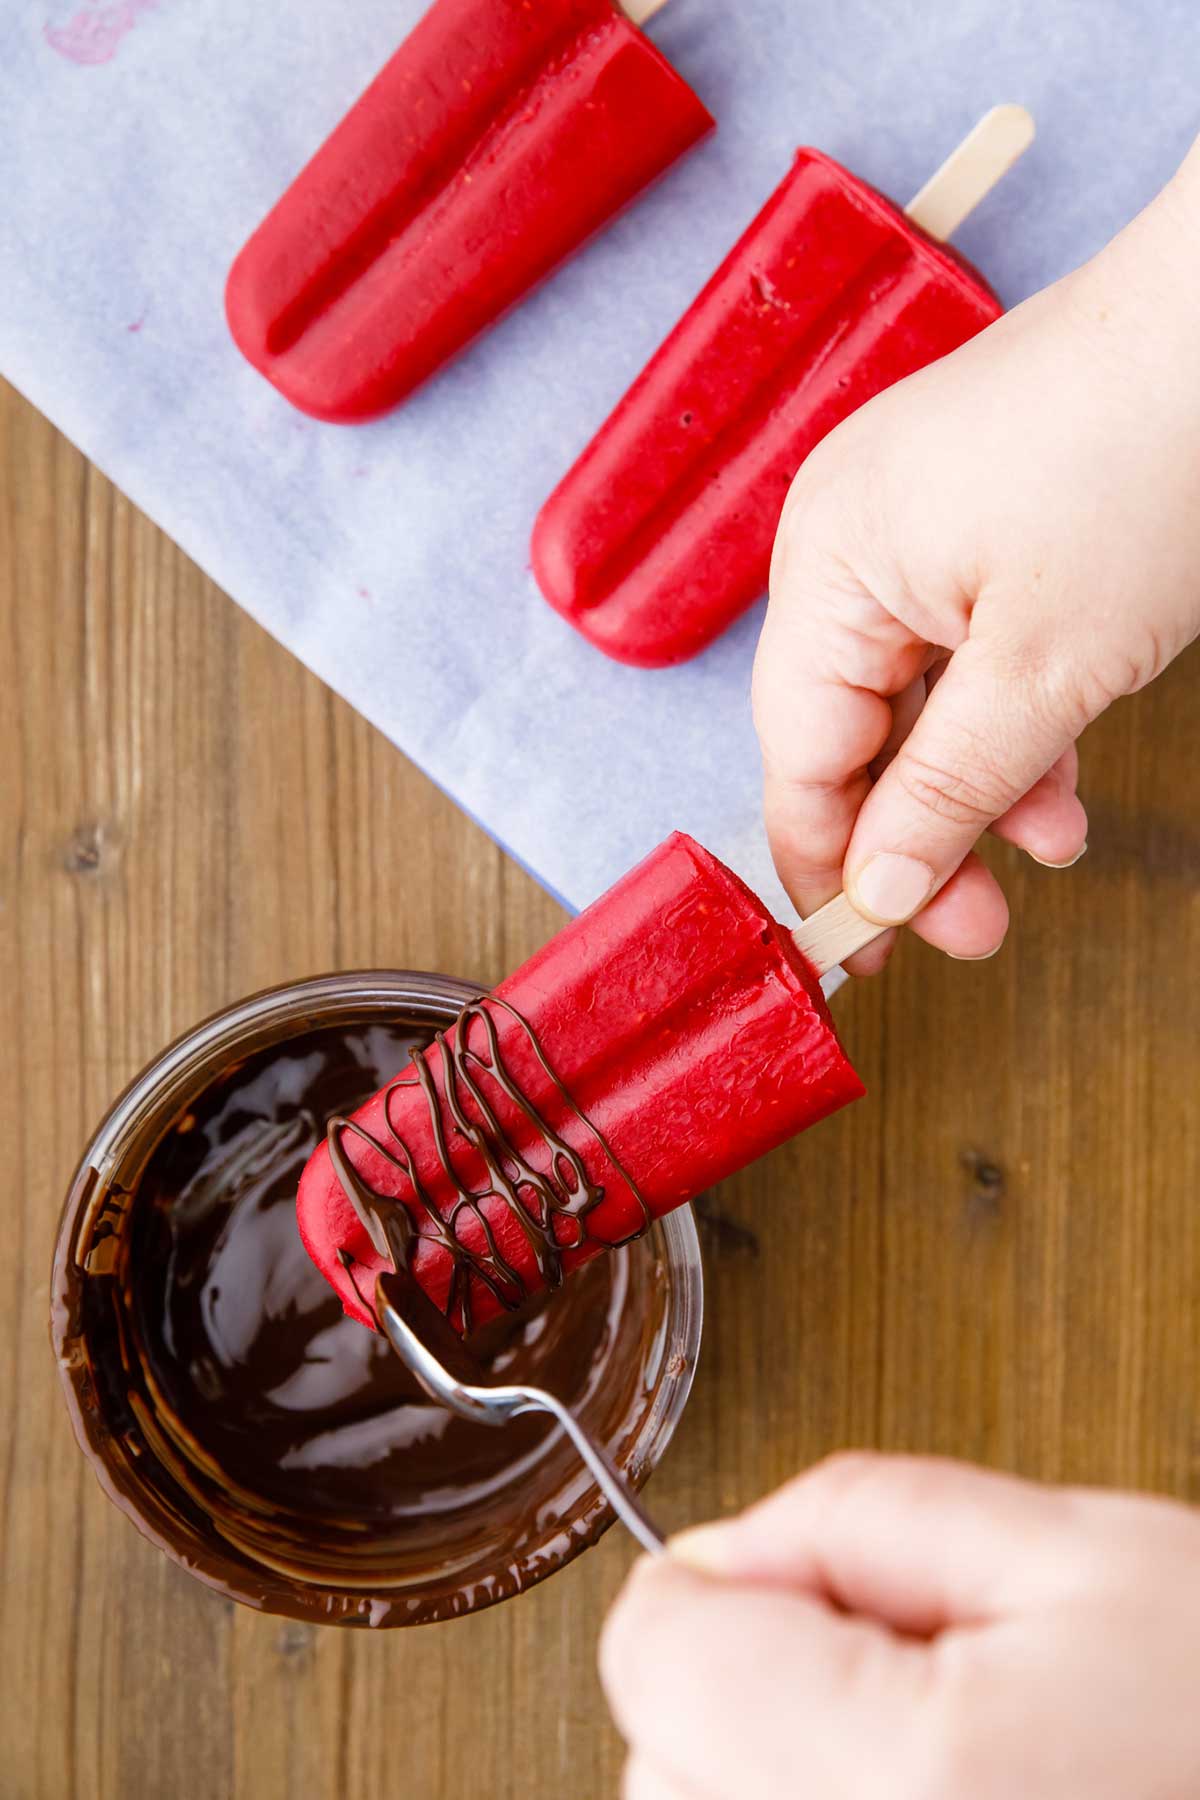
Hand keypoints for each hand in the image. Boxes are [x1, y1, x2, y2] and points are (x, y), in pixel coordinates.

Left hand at [600, 1452, 1199, 1797]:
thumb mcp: (1082, 1556)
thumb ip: (862, 1518)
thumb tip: (717, 1553)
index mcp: (896, 1786)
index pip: (653, 1651)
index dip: (723, 1587)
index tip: (805, 1587)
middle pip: (660, 1765)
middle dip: (750, 1691)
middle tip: (919, 1686)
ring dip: (772, 1782)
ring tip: (947, 1773)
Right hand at [753, 139, 1199, 968]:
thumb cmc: (1145, 457)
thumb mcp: (1042, 671)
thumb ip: (945, 794)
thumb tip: (877, 893)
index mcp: (825, 567)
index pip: (797, 757)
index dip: (830, 865)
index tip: (868, 957)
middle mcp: (844, 541)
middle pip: (850, 734)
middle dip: (920, 835)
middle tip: (979, 926)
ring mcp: (907, 523)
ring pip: (915, 701)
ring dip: (977, 787)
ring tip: (1047, 848)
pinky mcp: (971, 518)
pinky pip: (959, 648)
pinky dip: (1006, 719)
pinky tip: (1057, 777)